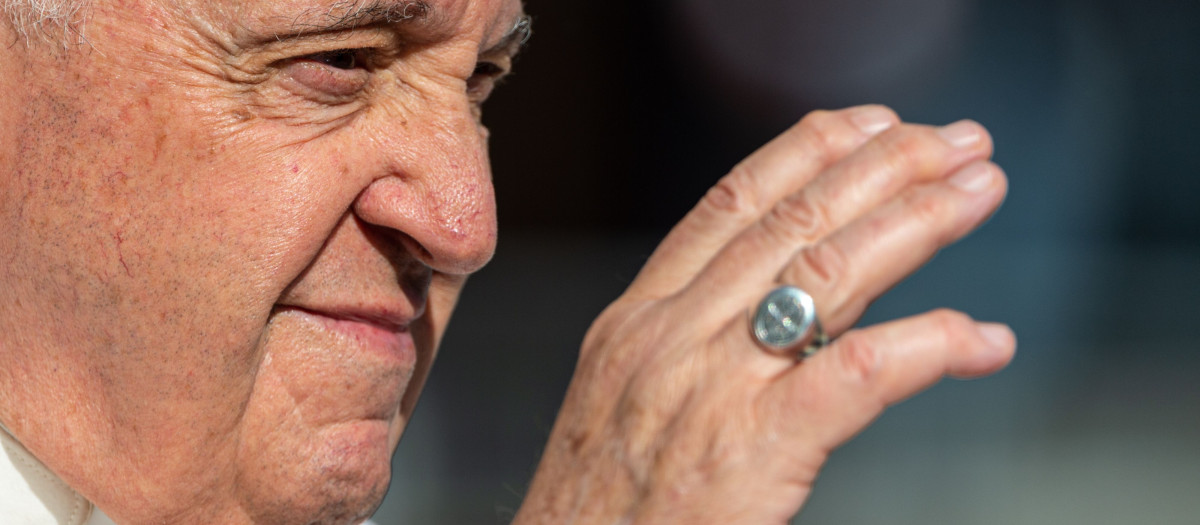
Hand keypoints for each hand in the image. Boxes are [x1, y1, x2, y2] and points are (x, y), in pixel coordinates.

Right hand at [513, 106, 1015, 523]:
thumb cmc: (599, 511)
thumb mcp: (619, 397)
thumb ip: (682, 341)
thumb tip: (766, 305)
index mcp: (637, 319)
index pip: (730, 204)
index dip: (809, 152)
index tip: (871, 124)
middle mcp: (671, 335)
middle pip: (793, 221)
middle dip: (885, 167)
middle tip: (954, 143)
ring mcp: (711, 387)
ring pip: (829, 273)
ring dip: (917, 222)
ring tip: (977, 194)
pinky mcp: (755, 450)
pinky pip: (859, 373)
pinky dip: (931, 344)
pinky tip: (979, 340)